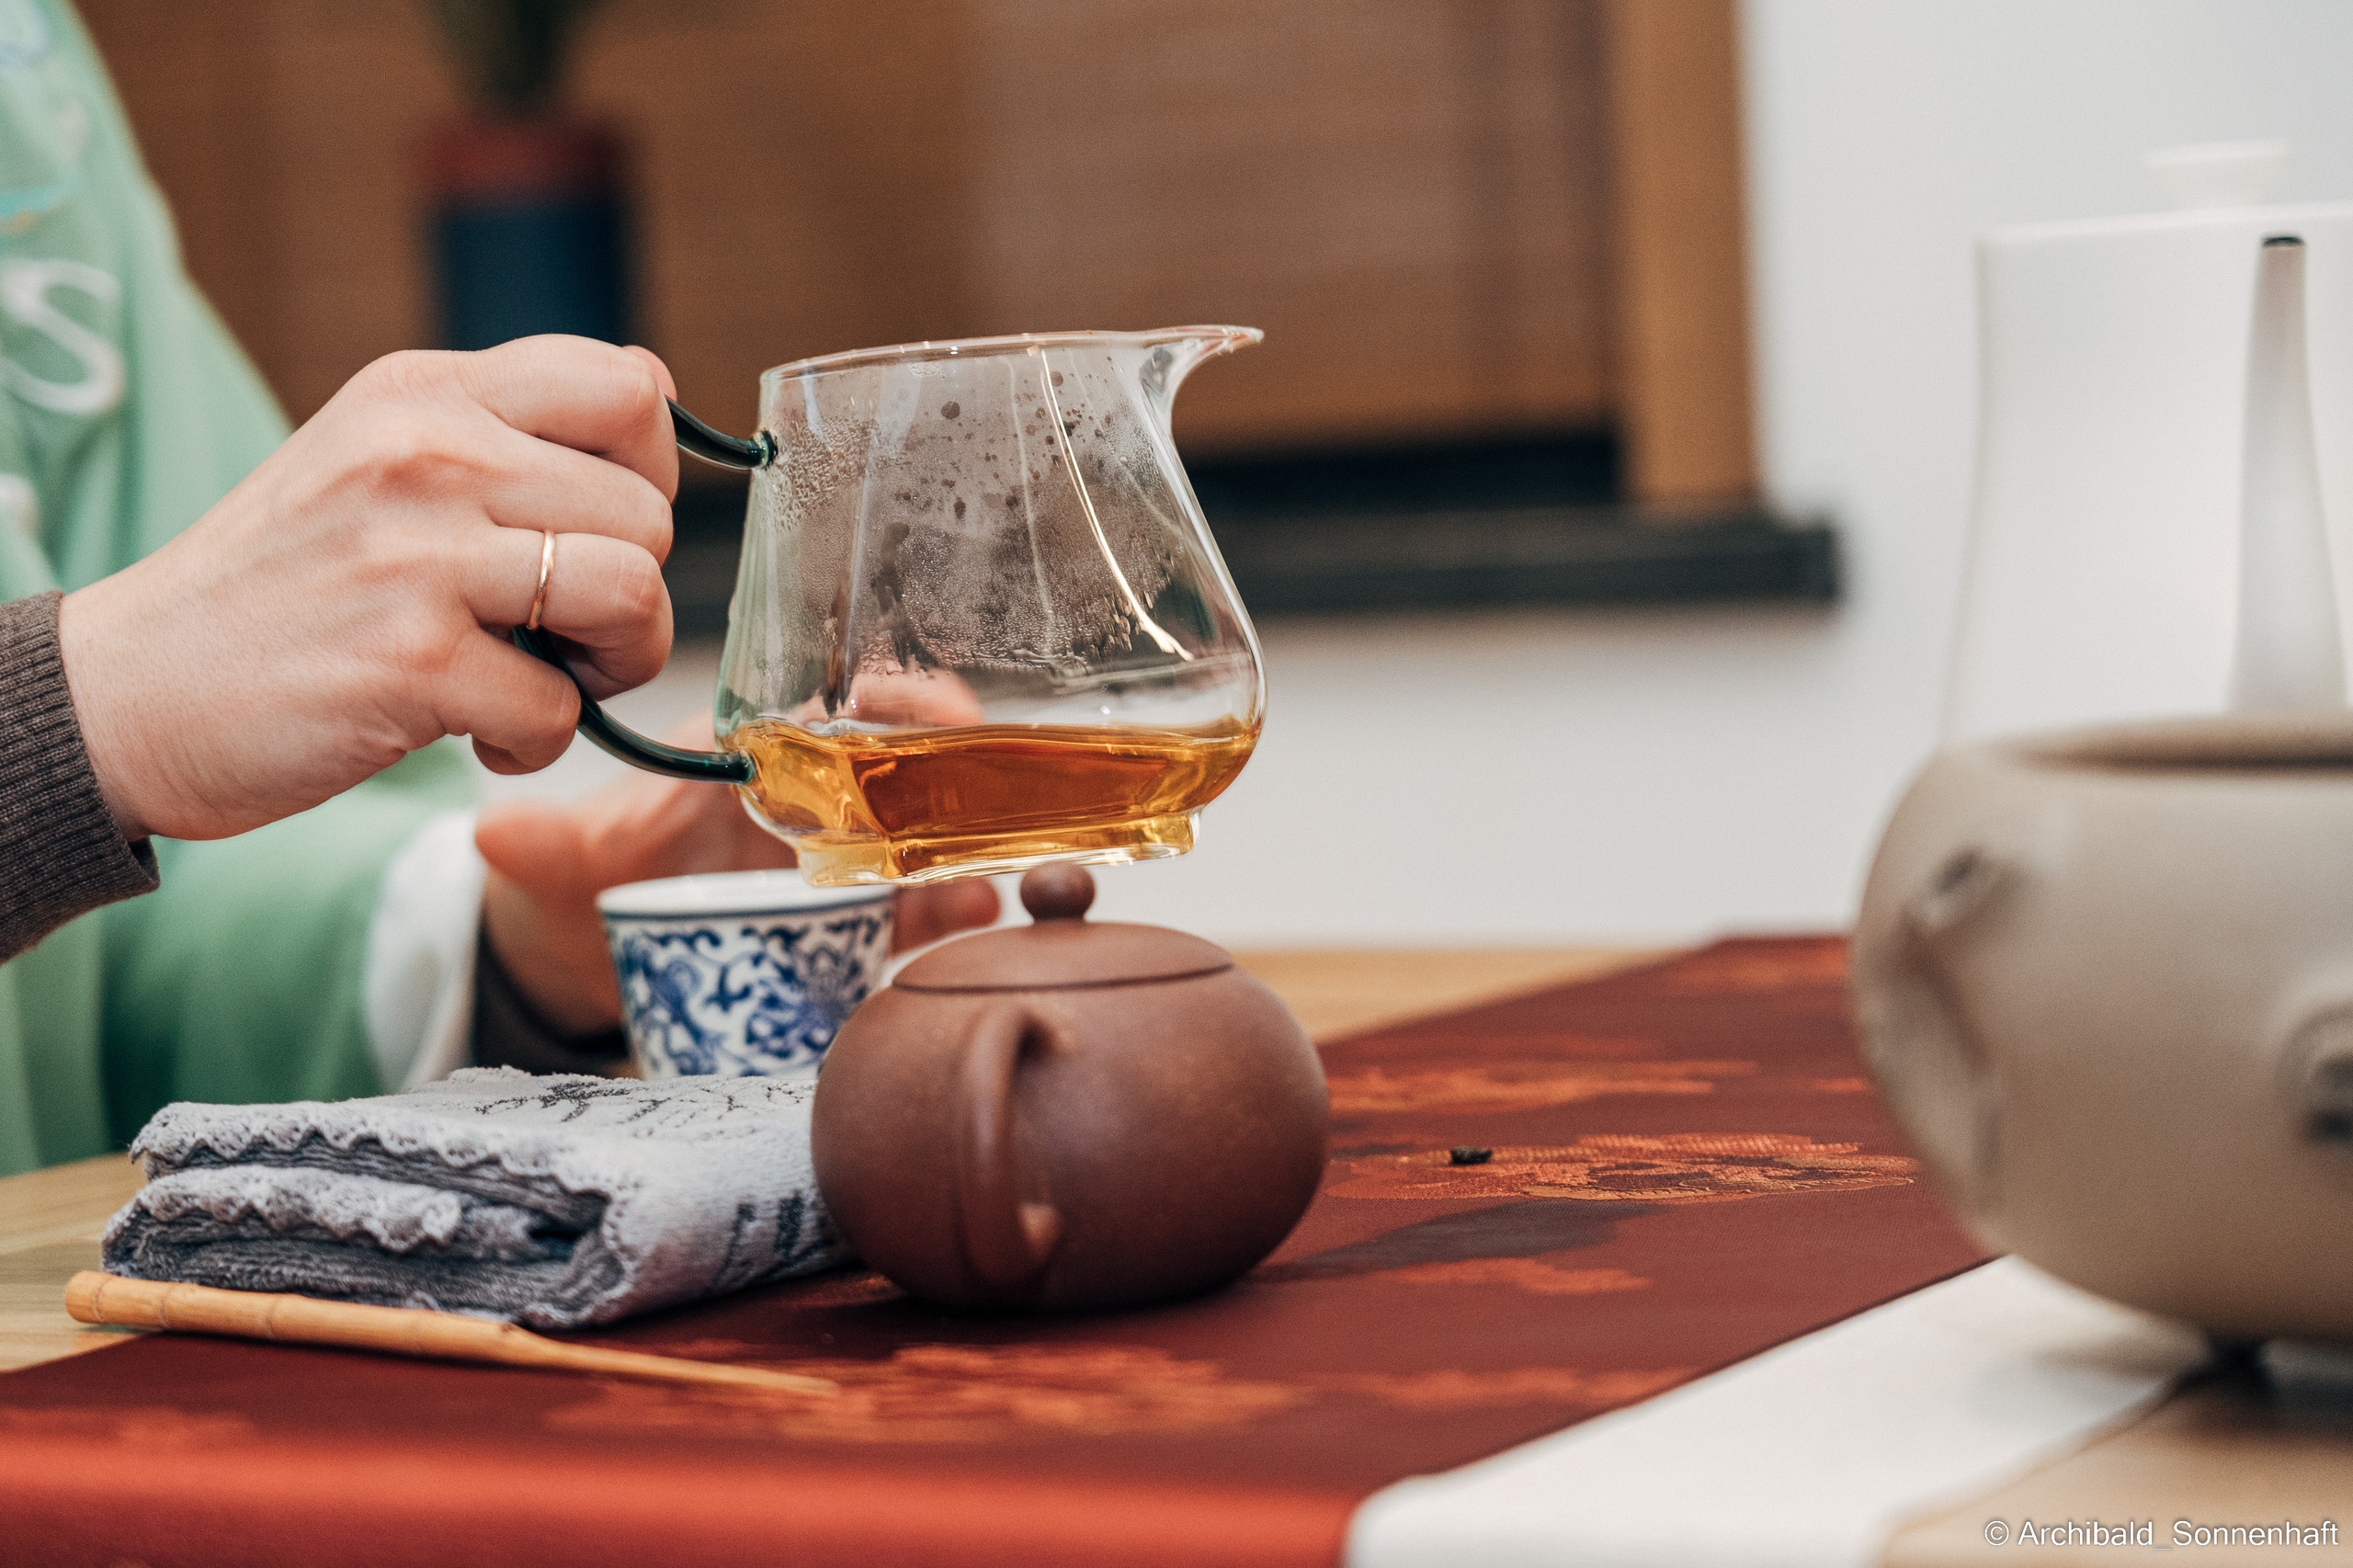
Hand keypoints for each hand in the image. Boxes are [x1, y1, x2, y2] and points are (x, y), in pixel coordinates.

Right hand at [58, 335, 680, 842]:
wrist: (133, 689)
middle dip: (636, 589)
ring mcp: (416, 557)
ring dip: (615, 662)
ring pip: (634, 595)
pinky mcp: (410, 663)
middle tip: (566, 630)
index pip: (627, 385)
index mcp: (424, 392)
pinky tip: (478, 732)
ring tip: (543, 675)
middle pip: (649, 509)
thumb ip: (505, 433)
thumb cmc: (286, 584)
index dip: (649, 469)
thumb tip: (660, 405)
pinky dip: (535, 739)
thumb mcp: (379, 460)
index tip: (599, 525)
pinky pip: (560, 707)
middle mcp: (424, 455)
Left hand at [475, 728, 1000, 1034]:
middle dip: (953, 773)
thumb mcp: (564, 862)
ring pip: (916, 834)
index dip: (893, 699)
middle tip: (984, 797)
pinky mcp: (843, 920)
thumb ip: (544, 847)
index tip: (933, 710)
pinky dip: (948, 906)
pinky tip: (975, 913)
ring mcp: (827, 857)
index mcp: (748, 756)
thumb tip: (497, 835)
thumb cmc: (579, 880)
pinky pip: (909, 905)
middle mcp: (799, 795)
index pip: (832, 704)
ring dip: (962, 846)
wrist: (579, 953)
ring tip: (989, 877)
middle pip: (899, 764)